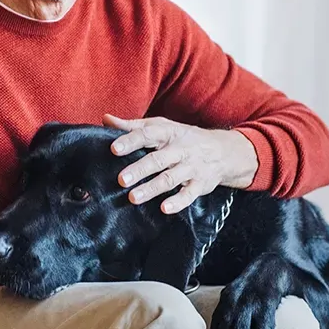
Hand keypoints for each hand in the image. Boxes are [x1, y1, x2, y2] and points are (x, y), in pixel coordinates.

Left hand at [104, 114, 257, 213]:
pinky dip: (178, 202)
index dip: (130, 141)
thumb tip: (105, 119)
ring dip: (152, 188)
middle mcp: (180, 149)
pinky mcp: (200, 184)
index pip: (147, 134)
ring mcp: (191, 167)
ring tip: (133, 198)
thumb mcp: (161, 127)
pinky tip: (164, 208)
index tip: (114, 148)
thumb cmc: (182, 138)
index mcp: (168, 133)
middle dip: (139, 169)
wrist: (223, 151)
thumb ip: (132, 126)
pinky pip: (189, 194)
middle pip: (157, 159)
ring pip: (170, 178)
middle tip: (121, 180)